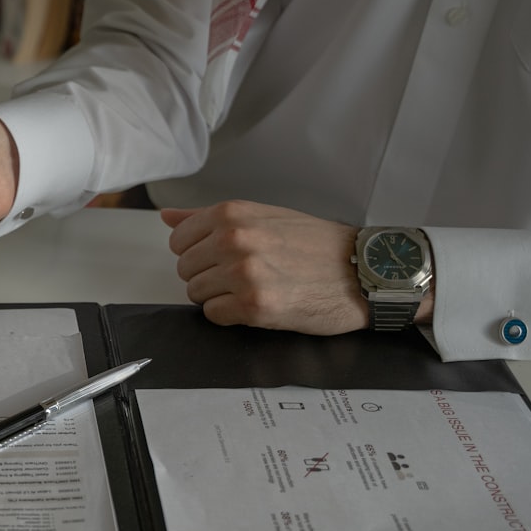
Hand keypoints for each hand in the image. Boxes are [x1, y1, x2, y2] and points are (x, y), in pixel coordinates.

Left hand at [162, 201, 367, 334]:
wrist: (362, 270)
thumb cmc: (316, 245)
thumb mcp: (263, 216)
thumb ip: (209, 217)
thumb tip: (168, 217)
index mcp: (232, 214)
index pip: (179, 240)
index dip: (199, 254)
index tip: (223, 257)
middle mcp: (234, 240)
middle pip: (186, 269)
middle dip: (209, 276)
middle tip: (244, 276)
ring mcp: (243, 274)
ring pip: (196, 294)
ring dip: (220, 297)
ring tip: (254, 289)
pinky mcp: (254, 306)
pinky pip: (214, 315)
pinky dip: (231, 315)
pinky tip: (258, 305)